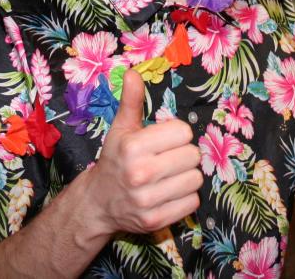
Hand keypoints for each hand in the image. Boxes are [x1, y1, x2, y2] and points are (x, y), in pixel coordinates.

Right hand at [88, 70, 202, 234]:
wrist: (98, 202)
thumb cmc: (115, 159)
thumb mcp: (121, 127)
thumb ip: (131, 100)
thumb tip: (133, 72)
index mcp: (133, 147)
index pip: (183, 132)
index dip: (176, 133)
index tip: (164, 139)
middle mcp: (140, 174)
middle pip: (193, 156)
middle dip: (182, 154)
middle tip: (167, 158)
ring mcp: (148, 200)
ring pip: (196, 179)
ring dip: (186, 175)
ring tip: (169, 175)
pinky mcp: (156, 221)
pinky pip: (192, 202)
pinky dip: (185, 196)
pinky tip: (169, 191)